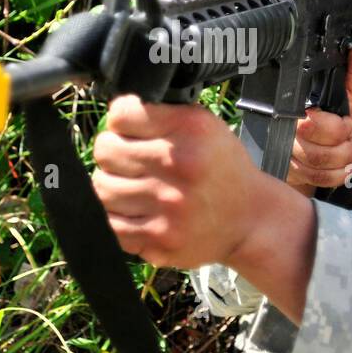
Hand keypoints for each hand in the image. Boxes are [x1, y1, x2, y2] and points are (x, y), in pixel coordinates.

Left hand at [92, 95, 266, 269]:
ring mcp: (166, 205)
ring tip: (131, 186)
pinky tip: (133, 210)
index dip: (119, 122)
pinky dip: (115, 216)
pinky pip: (110, 223)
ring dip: (111, 185)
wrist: (250, 220)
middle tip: (127, 160)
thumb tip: (114, 116)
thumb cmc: (222, 169)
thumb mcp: (205, 126)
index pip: (121, 115)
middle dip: (112, 153)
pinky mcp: (158, 238)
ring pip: (101, 188)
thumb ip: (161, 114)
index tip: (128, 131)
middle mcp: (178, 164)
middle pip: (105, 151)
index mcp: (189, 129)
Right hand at [287, 34, 351, 194]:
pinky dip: (336, 175)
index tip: (347, 123)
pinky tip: (343, 166)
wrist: (322, 142)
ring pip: (318, 168)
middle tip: (351, 136)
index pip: (313, 124)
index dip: (337, 127)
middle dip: (344, 146)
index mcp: (301, 108)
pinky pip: (317, 180)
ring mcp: (291, 154)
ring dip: (342, 160)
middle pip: (317, 151)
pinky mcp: (294, 172)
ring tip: (349, 148)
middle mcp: (291, 133)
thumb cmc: (336, 117)